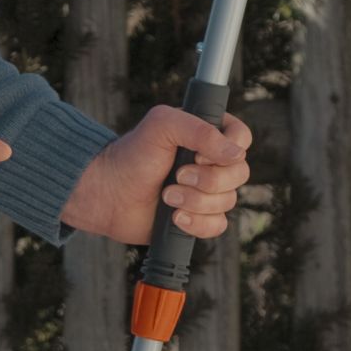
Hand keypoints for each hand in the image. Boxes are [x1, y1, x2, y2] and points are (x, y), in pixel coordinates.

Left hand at [61, 105, 252, 247]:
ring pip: (228, 201)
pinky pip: (218, 225)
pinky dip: (197, 223)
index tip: (199, 153)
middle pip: (240, 173)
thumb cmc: (131, 155)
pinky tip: (175, 217)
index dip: (229, 149)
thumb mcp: (162, 125)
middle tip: (177, 176)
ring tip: (166, 196)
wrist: (108, 194)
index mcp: (207, 134)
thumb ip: (199, 130)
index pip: (242, 138)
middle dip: (207, 180)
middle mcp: (211, 162)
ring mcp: (206, 192)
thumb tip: (235, 153)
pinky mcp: (198, 218)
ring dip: (195, 201)